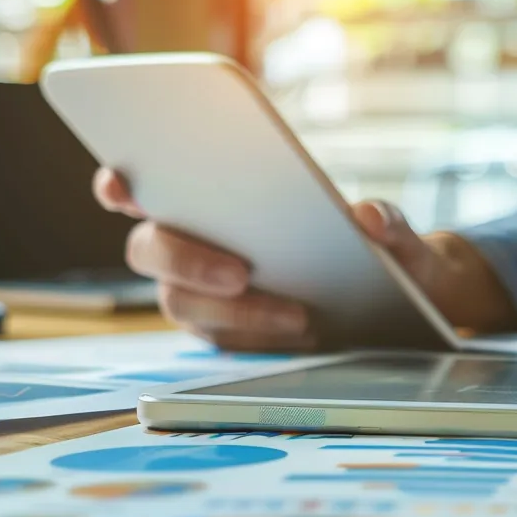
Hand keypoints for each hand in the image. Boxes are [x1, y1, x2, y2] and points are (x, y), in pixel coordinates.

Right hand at [93, 168, 516, 350]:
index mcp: (206, 191)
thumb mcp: (395, 233)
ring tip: (298, 315)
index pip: (138, 180)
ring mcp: (198, 289)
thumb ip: (391, 223)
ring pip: (178, 301)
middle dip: (185, 257)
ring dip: (233, 309)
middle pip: (148, 248)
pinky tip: (301, 332)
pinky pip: (217, 337)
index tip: (122, 183)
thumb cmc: (376, 245)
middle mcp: (187, 238)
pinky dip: (253, 335)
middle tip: (242, 271)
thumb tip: (369, 219)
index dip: (117, 181)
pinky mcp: (221, 330)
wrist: (398, 296)